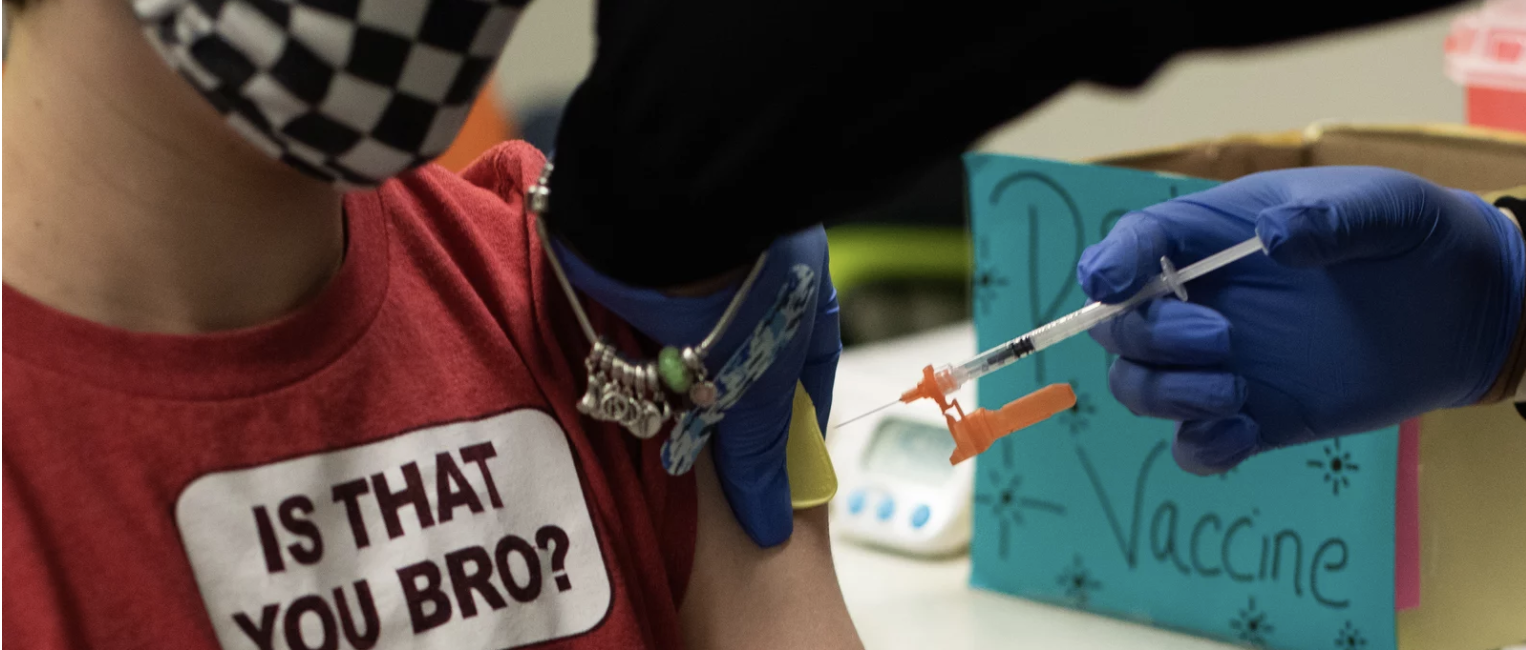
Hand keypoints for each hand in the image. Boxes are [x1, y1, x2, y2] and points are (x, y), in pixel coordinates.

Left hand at [550, 226, 840, 546]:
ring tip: (655, 429)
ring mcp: (696, 262)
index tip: (773, 464)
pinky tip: (624, 385)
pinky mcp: (642, 260)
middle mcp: (755, 272)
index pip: (809, 367)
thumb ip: (759, 452)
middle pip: (741, 356)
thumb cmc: (741, 287)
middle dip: (721, 403)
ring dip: (669, 379)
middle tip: (703, 457)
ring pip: (686, 339)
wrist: (660, 206)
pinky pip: (641, 319)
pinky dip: (635, 352)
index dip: (792, 419)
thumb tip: (771, 525)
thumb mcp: (759, 383)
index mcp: (806, 288)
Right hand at [1076, 167, 1524, 474]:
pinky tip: (1243, 434)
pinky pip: (1193, 445)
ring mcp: (1219, 363)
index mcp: (1214, 237)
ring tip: (1235, 392)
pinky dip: (1200, 447)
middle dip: (1150, 338)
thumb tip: (1274, 240)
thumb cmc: (1409, 239)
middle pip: (1120, 327)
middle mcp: (1200, 300)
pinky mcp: (1252, 415)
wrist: (1463, 307)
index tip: (1110, 285)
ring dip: (1166, 394)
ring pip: (1140, 387)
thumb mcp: (1382, 209)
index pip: (1136, 243)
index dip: (1109, 263)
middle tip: (1223, 339)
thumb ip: (1330, 218)